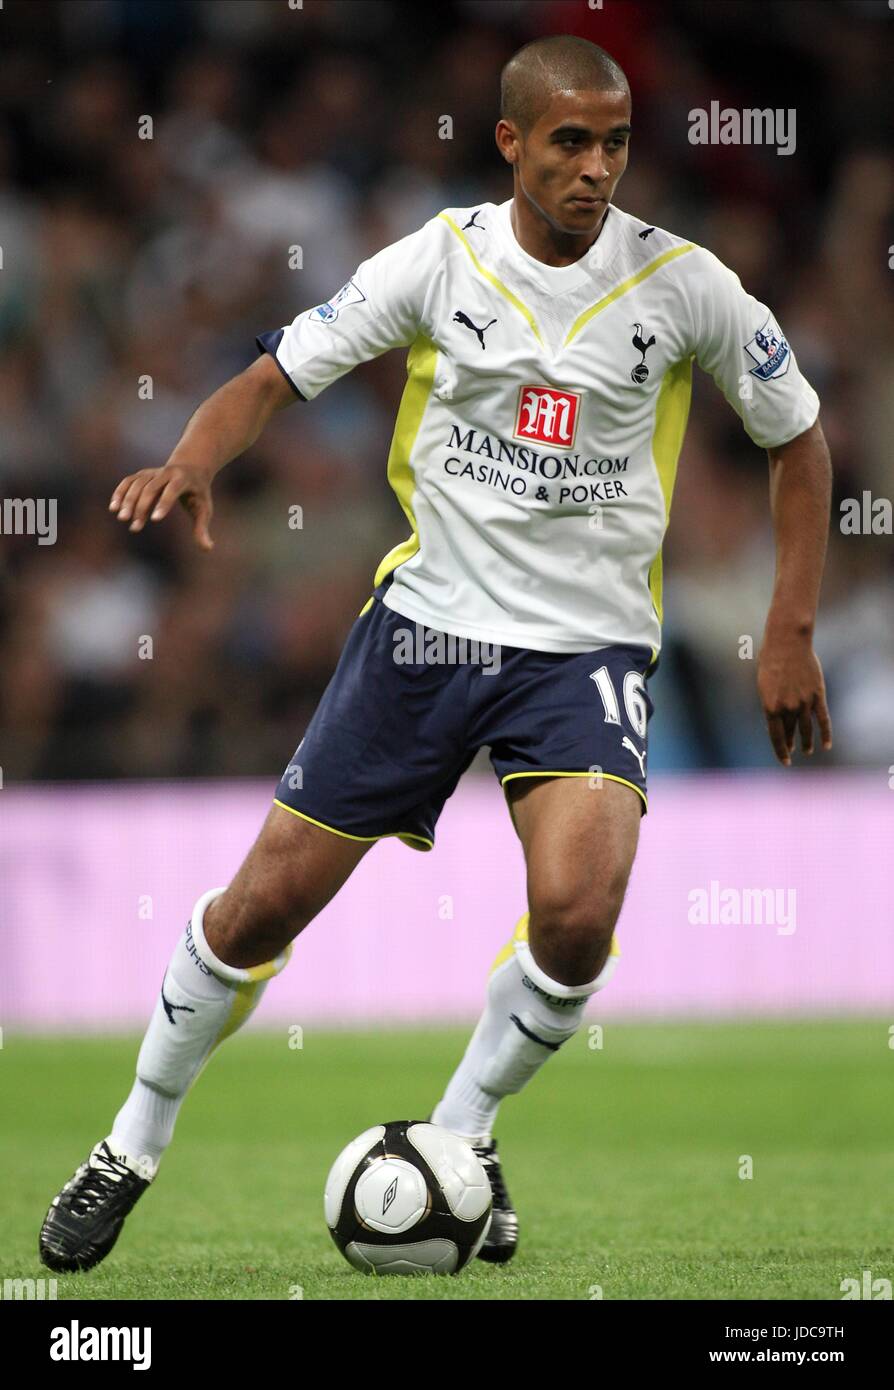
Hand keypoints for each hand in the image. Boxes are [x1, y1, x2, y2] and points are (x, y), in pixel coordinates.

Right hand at [109, 462, 214, 550]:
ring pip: (137, 484)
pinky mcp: (142, 474)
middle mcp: (166, 472)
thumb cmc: (198, 494)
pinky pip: (128, 481)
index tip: (155, 520)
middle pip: (150, 487)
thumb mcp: (204, 509)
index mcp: (183, 479)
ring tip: (122, 518)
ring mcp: (152, 472)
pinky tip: (113, 507)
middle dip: (141, 506)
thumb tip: (208, 548)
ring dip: (128, 501)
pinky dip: (120, 492)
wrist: (191, 468)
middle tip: (134, 526)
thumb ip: (202, 528)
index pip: (172, 490)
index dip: (164, 503)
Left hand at [757, 634, 831, 765]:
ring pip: (807, 730)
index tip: (785, 761)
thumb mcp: (764, 686)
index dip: (781, 751)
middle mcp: (788, 708)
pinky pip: (824, 720)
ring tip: (807, 751)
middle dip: (791, 744)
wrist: (787, 644)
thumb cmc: (770, 662)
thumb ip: (772, 705)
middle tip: (792, 752)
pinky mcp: (818, 696)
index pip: (776, 737)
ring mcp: (804, 703)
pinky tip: (827, 745)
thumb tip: (777, 722)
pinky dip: (826, 734)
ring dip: (807, 742)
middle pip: (791, 733)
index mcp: (770, 707)